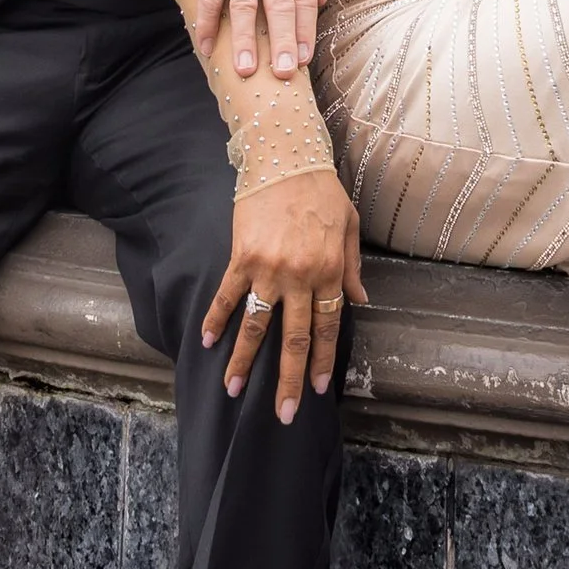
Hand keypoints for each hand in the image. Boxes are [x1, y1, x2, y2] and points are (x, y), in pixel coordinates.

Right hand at [173, 0, 326, 79]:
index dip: (306, 30)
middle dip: (284, 41)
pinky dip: (207, 22)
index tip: (306, 60)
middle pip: (280, 4)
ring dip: (245, 38)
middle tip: (285, 74)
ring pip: (245, 3)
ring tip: (247, 69)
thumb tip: (321, 3)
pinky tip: (206, 47)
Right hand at [201, 168, 368, 423]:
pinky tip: (206, 343)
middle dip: (289, 380)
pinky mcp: (242, 257)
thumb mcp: (348, 226)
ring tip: (233, 391)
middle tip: (284, 414)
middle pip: (295, 339)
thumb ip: (351, 267)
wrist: (286, 155)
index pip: (328, 327)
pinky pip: (228, 295)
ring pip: (257, 326)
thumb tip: (361, 301)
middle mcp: (300, 276)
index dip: (322, 361)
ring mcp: (269, 268)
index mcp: (329, 271)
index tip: (318, 389)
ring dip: (245, 362)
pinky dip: (216, 320)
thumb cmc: (321, 189)